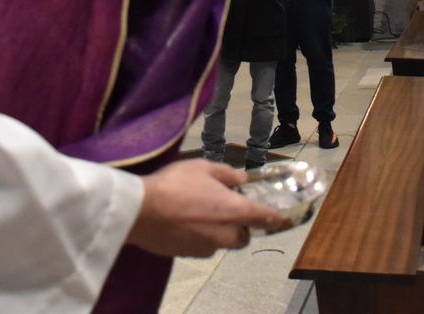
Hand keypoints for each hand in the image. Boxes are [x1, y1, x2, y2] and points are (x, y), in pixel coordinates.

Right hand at [129, 160, 288, 257]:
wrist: (140, 212)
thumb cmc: (175, 184)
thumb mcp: (202, 168)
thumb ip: (226, 174)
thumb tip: (241, 179)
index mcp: (234, 211)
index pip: (264, 218)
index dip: (275, 218)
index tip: (282, 219)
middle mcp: (225, 234)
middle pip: (242, 236)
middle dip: (239, 226)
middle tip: (225, 209)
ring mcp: (206, 247)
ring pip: (221, 242)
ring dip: (218, 232)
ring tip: (199, 214)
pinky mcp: (188, 255)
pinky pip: (202, 246)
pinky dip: (199, 237)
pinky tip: (184, 223)